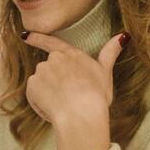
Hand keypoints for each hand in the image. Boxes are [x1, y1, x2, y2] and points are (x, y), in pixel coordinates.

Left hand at [23, 31, 126, 149]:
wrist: (81, 113)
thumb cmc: (96, 95)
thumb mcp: (106, 72)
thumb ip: (110, 53)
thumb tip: (123, 36)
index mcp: (72, 55)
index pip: (52, 43)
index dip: (38, 39)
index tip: (26, 36)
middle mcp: (55, 59)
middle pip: (49, 69)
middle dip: (54, 82)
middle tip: (69, 96)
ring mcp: (42, 71)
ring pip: (41, 83)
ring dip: (48, 93)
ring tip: (64, 104)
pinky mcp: (33, 84)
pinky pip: (34, 95)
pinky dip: (40, 103)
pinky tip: (54, 109)